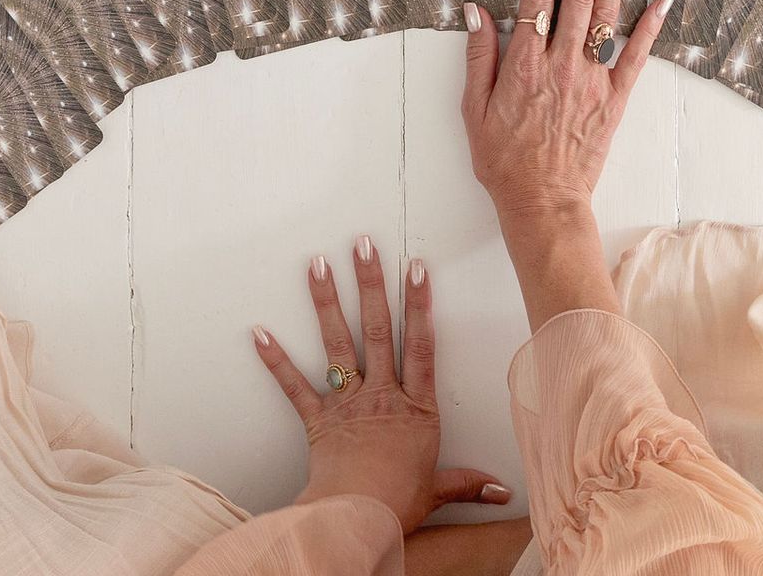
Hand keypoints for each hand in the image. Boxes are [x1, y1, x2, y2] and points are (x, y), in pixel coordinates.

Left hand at [252, 235, 510, 532]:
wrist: (355, 518)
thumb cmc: (397, 504)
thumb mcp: (438, 490)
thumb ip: (467, 484)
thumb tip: (503, 493)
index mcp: (416, 408)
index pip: (421, 344)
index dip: (419, 303)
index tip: (416, 268)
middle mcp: (382, 395)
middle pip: (376, 329)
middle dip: (370, 283)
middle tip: (363, 245)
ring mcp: (347, 404)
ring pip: (337, 344)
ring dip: (325, 302)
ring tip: (316, 264)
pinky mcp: (318, 420)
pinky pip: (294, 386)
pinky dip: (276, 360)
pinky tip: (260, 332)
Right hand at [459, 0, 671, 327]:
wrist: (542, 201)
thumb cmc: (503, 159)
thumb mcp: (474, 109)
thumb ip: (479, 57)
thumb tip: (477, 11)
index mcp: (525, 64)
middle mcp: (561, 64)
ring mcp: (592, 80)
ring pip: (608, 16)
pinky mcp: (615, 100)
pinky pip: (636, 57)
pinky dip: (649, 26)